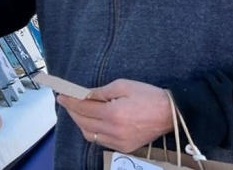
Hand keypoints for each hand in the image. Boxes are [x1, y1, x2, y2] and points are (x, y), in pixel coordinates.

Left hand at [57, 79, 172, 152]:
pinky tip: (92, 122)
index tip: (61, 96)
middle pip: (83, 122)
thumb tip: (83, 95)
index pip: (83, 108)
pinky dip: (93, 132)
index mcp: (113, 113)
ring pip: (90, 135)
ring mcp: (120, 142)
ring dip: (80, 123)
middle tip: (67, 102)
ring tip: (78, 111)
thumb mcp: (122, 85)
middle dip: (72, 112)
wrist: (171, 113)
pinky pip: (101, 141)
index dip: (70, 102)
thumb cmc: (148, 96)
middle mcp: (115, 131)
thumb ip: (100, 92)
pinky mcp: (126, 147)